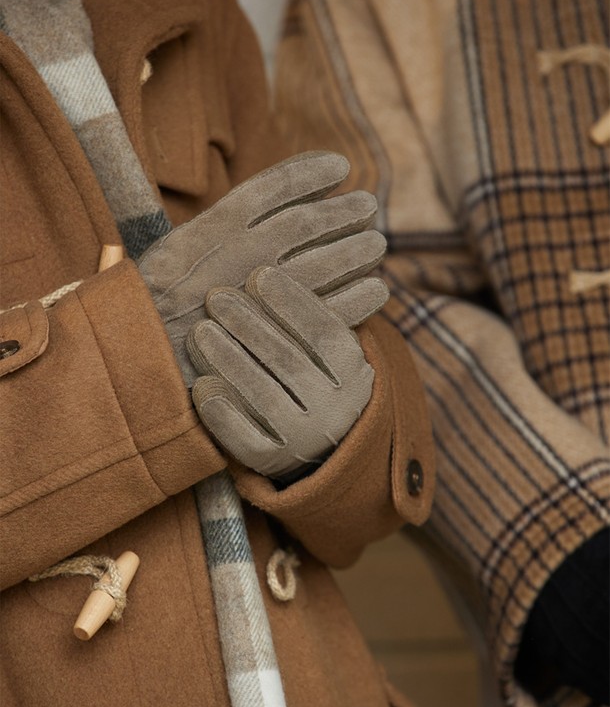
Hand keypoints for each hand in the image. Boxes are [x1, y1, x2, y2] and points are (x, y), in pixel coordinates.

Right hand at [137, 151, 385, 385]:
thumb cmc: (159, 301)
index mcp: (214, 228)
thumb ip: (223, 225)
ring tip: (377, 244)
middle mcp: (240, 256)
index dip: (312, 172)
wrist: (141, 355)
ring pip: (324, 262)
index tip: (340, 166)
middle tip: (368, 207)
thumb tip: (277, 202)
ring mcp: (259, 296)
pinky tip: (377, 290)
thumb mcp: (178, 248)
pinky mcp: (275, 335)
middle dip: (345, 212)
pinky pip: (328, 311)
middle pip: (310, 223)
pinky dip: (359, 298)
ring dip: (357, 250)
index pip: (275, 187)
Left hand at [187, 267, 380, 476]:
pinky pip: (244, 439)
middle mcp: (336, 409)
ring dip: (229, 359)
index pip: (325, 333)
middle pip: (290, 361)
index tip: (260, 273)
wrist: (316, 444)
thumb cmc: (310, 372)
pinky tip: (201, 384)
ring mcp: (304, 440)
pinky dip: (222, 411)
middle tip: (217, 295)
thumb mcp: (324, 344)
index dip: (293, 301)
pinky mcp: (272, 463)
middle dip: (250, 324)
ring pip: (264, 397)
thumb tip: (292, 243)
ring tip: (201, 330)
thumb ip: (314, 304)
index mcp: (355, 373)